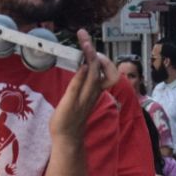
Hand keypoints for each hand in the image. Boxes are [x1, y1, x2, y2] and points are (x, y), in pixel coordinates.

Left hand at [51, 29, 107, 143]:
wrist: (67, 138)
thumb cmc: (72, 116)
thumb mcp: (81, 96)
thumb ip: (83, 82)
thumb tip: (83, 67)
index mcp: (95, 91)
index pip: (108, 72)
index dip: (104, 60)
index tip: (93, 50)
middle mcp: (92, 94)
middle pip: (100, 70)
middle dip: (94, 51)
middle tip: (85, 37)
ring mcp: (83, 99)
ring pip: (93, 76)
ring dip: (90, 59)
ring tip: (86, 44)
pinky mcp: (71, 104)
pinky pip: (78, 88)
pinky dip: (81, 76)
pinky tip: (80, 66)